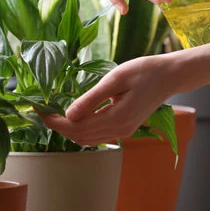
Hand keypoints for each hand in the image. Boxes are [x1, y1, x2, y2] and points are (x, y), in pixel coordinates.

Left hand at [41, 56, 179, 145]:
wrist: (170, 75)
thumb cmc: (144, 71)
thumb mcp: (115, 79)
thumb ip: (92, 98)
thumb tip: (68, 115)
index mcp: (117, 118)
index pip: (77, 127)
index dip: (55, 122)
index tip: (39, 109)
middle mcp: (120, 130)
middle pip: (80, 137)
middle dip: (58, 127)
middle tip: (41, 110)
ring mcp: (123, 131)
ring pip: (88, 139)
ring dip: (68, 130)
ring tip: (52, 114)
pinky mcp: (125, 128)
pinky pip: (97, 135)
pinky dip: (81, 129)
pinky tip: (73, 117)